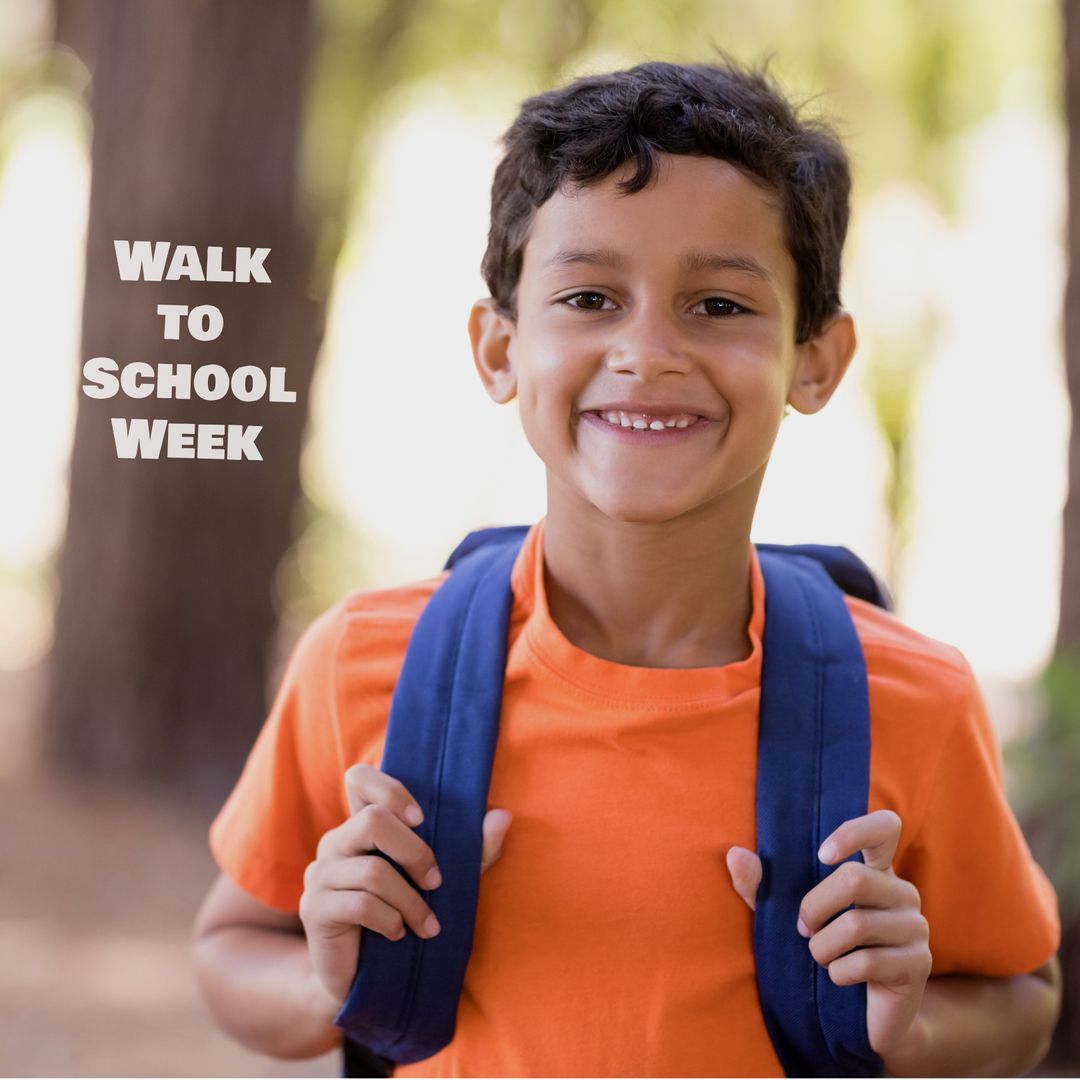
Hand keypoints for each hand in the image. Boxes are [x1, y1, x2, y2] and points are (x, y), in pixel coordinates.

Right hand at [299, 763, 511, 1007]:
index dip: (390, 788)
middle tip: (436, 882)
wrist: (366, 980)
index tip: (422, 818)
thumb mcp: (445, 881)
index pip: (358, 778)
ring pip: (373, 870)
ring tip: (428, 925)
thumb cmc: (406, 917)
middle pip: (372, 821)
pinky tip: (399, 935)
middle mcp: (335, 842)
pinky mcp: (314, 909)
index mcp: (361, 825)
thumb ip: (474, 850)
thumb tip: (503, 816)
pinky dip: (391, 921)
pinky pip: (361, 905)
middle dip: (415, 852)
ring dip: (411, 901)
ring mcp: (320, 874)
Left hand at [726, 809, 931, 1062]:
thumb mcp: (788, 917)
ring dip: (822, 947)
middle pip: (854, 879)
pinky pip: (867, 962)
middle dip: (814, 908)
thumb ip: (761, 888)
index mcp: (876, 871)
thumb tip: (734, 854)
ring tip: (820, 957)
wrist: (861, 1017)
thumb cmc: (825, 952)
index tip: (821, 855)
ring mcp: (916, 927)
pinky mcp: (919, 964)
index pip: (885, 826)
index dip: (854, 832)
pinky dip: (839, 973)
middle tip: (803, 931)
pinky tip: (839, 977)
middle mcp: (903, 893)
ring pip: (856, 923)